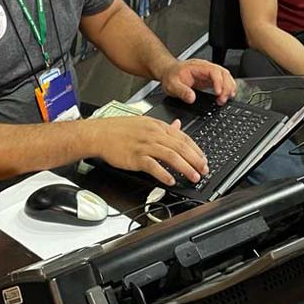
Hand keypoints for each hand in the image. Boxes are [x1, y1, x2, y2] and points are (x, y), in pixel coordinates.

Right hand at [89, 116, 207, 184]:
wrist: (99, 133)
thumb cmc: (119, 130)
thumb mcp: (144, 123)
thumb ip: (163, 127)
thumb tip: (178, 126)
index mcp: (157, 126)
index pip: (183, 137)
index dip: (196, 149)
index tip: (203, 159)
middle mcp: (153, 134)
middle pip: (180, 147)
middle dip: (195, 160)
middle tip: (204, 170)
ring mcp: (144, 145)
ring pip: (171, 156)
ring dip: (185, 168)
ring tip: (193, 177)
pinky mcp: (135, 156)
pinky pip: (153, 165)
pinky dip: (163, 174)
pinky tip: (171, 180)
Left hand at [160, 59, 236, 104]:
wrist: (169, 73)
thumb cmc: (171, 76)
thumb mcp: (172, 85)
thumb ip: (182, 91)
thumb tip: (192, 98)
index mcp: (198, 67)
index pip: (214, 71)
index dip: (219, 82)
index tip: (218, 93)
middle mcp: (206, 68)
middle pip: (223, 73)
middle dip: (226, 87)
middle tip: (222, 99)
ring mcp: (209, 73)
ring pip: (226, 76)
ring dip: (229, 87)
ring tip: (225, 99)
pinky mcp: (210, 79)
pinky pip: (223, 81)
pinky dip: (227, 88)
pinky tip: (226, 96)